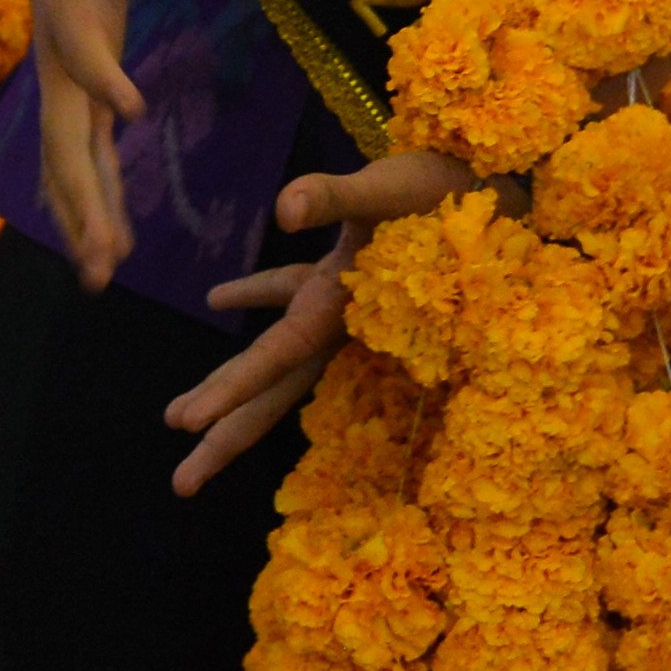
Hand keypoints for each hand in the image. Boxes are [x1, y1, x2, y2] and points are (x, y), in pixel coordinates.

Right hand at [6, 0, 184, 293]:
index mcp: (67, 15)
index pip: (84, 55)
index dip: (105, 79)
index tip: (132, 110)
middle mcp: (57, 64)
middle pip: (63, 139)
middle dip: (81, 200)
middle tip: (101, 257)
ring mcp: (63, 84)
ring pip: (66, 162)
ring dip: (83, 218)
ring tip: (100, 277)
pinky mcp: (78, 93)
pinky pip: (81, 157)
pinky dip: (93, 201)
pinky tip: (111, 246)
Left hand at [162, 148, 484, 493]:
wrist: (489, 186)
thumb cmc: (442, 189)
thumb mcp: (387, 189)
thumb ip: (334, 196)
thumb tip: (284, 208)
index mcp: (341, 308)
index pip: (278, 358)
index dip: (233, 392)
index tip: (186, 426)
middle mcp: (338, 321)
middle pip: (274, 390)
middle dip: (228, 433)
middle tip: (181, 484)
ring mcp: (340, 302)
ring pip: (275, 356)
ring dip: (232, 383)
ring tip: (180, 420)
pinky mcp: (345, 273)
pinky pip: (291, 293)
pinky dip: (257, 295)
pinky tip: (217, 297)